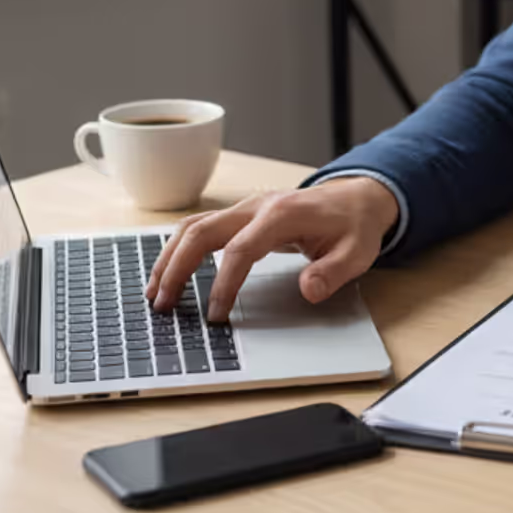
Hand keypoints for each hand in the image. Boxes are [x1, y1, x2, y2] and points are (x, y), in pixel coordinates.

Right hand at [146, 176, 399, 320]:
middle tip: (162, 303)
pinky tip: (169, 272)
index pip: (240, 250)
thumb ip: (333, 272)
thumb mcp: (357, 253)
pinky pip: (201, 227)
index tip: (216, 314)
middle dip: (177, 268)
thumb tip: (309, 290)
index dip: (224, 284)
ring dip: (170, 257)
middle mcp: (256, 206)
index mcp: (282, 215)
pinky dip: (180, 248)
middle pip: (202, 231)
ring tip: (154, 291)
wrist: (358, 198)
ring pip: (194, 226)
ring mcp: (246, 207)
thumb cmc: (354, 226)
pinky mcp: (241, 215)